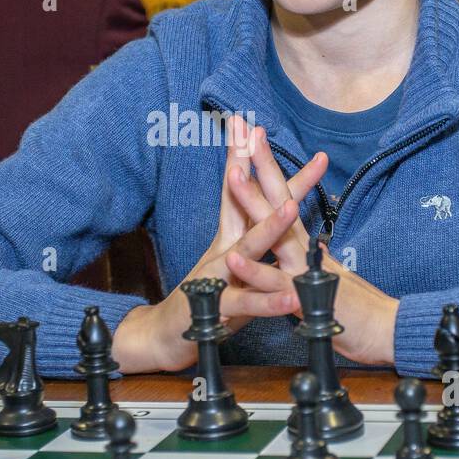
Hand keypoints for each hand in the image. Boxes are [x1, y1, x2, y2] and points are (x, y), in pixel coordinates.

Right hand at [111, 116, 325, 372]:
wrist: (167, 335)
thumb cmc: (207, 296)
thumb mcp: (229, 258)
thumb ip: (247, 233)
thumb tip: (262, 203)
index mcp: (230, 237)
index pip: (241, 189)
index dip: (249, 156)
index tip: (253, 123)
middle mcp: (224, 249)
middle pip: (240, 202)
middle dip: (251, 167)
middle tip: (260, 135)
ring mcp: (220, 277)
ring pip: (247, 250)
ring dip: (268, 228)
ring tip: (290, 210)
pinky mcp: (220, 310)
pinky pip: (249, 304)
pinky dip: (269, 302)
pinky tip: (290, 298)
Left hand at [226, 123, 398, 365]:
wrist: (392, 334)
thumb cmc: (360, 313)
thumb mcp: (330, 282)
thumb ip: (316, 264)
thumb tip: (310, 250)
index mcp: (307, 248)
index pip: (285, 200)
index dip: (270, 170)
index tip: (256, 139)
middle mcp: (305, 252)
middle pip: (281, 201)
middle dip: (263, 165)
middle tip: (247, 131)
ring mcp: (305, 272)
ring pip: (276, 233)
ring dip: (254, 204)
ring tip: (232, 175)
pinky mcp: (306, 301)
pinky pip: (275, 285)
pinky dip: (256, 271)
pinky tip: (234, 257)